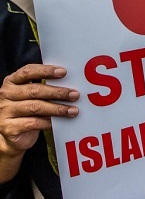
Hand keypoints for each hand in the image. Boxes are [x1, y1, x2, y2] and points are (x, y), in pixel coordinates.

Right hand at [0, 65, 78, 181]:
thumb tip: (70, 82)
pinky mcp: (9, 128)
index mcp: (11, 81)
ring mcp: (5, 111)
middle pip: (35, 90)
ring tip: (73, 110)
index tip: (64, 72)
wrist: (12, 136)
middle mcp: (5, 95)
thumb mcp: (31, 95)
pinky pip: (33, 123)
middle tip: (75, 94)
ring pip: (35, 107)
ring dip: (58, 108)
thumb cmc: (26, 110)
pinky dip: (49, 121)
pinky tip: (60, 121)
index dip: (46, 71)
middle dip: (58, 92)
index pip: (28, 71)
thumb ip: (44, 86)